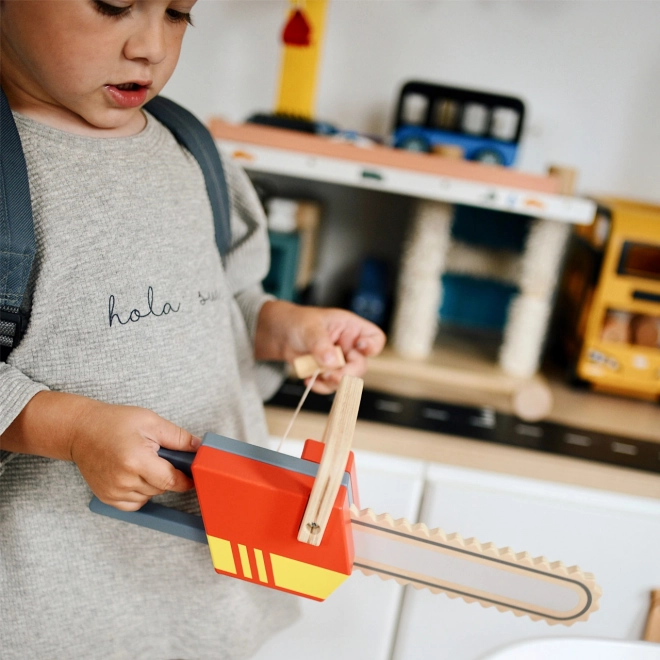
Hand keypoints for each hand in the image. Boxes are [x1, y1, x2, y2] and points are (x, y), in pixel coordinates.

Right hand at [70, 400, 198, 510]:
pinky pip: (134, 504)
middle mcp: (123, 480)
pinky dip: (140, 493)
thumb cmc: (115, 422)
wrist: (81, 431)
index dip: (185, 479)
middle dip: (166, 474)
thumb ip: (178, 437)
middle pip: (161, 488)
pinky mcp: (106, 497)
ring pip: (149, 496)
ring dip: (153, 484)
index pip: (171, 480)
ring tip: (142, 462)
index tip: (191, 474)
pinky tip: (135, 475)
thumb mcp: (150, 422)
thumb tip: (200, 449)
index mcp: (136, 460)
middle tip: (158, 456)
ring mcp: (113, 491)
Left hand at [255, 301, 385, 393]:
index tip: (360, 349)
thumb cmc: (297, 322)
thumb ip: (321, 344)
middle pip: (361, 365)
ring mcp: (339, 361)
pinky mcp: (328, 372)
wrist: (278, 335)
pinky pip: (331, 386)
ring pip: (347, 379)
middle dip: (346, 373)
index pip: (374, 338)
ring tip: (315, 375)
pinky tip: (308, 380)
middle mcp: (348, 345)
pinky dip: (321, 386)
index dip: (372, 346)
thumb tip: (332, 361)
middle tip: (331, 375)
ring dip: (331, 381)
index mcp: (350, 328)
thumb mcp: (309, 328)